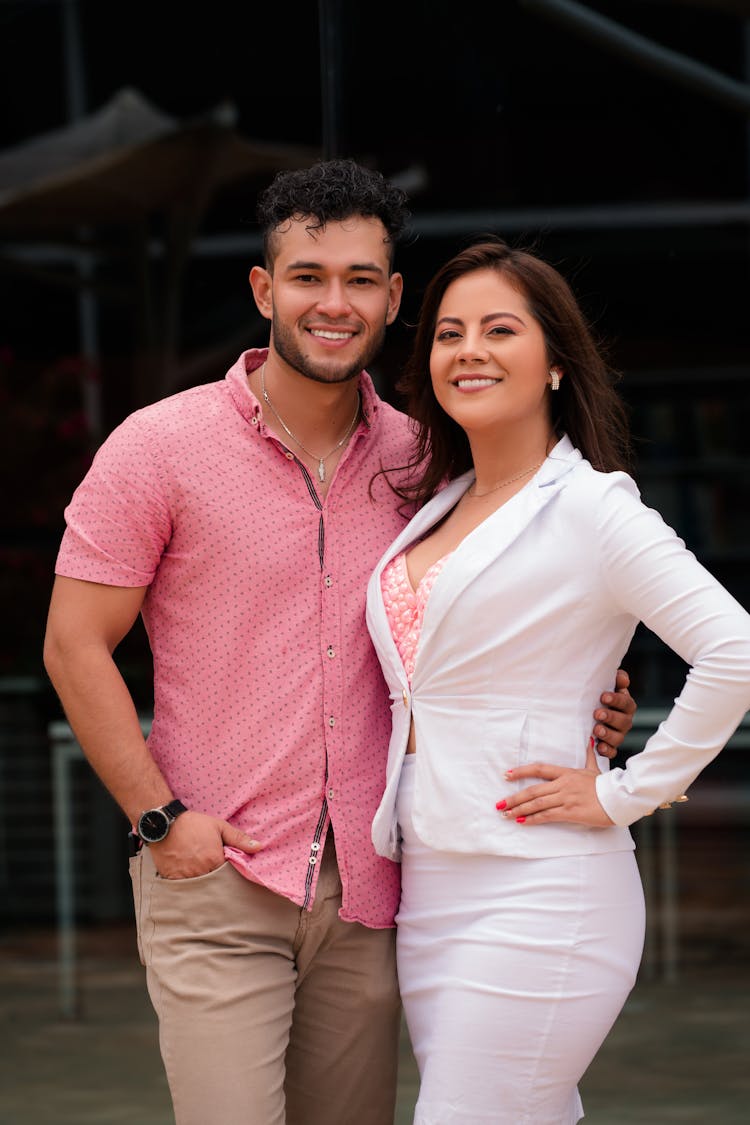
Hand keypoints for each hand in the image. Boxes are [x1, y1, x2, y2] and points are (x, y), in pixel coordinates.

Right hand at [149, 811, 262, 878]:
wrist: (164, 823)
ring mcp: (185, 877)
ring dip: (204, 887)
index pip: (228, 876)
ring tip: (204, 881)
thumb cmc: (194, 824)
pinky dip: (188, 887)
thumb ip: (239, 838)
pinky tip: (191, 882)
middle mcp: (200, 871)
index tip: (230, 873)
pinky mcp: (172, 879)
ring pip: (199, 889)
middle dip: (218, 884)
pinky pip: (184, 889)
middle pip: (215, 885)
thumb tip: (259, 847)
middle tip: (217, 879)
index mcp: (214, 859)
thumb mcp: (219, 826)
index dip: (230, 875)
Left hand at [496, 738, 614, 827]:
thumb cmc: (606, 784)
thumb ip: (588, 756)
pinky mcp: (570, 812)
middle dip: (514, 798)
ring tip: (506, 814)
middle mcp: (562, 784)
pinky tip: (522, 822)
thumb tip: (590, 740)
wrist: (619, 797)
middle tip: (499, 804)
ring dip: (519, 810)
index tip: (506, 775)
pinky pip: (547, 815)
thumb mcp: (594, 768)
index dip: (521, 771)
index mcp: (566, 772)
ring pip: (537, 803)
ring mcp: (565, 798)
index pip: (539, 769)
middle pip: (532, 790)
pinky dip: (533, 819)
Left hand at [591, 667, 635, 759]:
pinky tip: (599, 747)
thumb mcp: (606, 685)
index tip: (603, 696)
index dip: (617, 700)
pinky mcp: (609, 747)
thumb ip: (616, 679)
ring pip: (618, 737)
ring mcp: (617, 735)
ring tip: (596, 729)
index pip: (626, 702)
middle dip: (611, 717)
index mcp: (625, 705)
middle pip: (624, 721)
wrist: (586, 712)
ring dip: (608, 734)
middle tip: (597, 713)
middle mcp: (624, 721)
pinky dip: (606, 750)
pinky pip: (612, 751)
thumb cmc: (597, 696)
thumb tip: (623, 678)